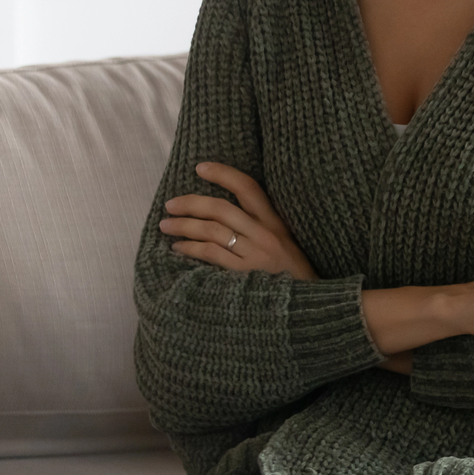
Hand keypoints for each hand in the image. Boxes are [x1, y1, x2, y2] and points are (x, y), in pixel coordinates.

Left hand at [160, 162, 318, 281]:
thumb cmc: (292, 275)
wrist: (307, 306)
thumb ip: (261, 229)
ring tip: (166, 226)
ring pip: (212, 230)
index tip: (200, 168)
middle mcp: (265, 234)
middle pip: (221, 209)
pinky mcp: (244, 273)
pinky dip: (190, 248)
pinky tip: (178, 248)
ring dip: (184, 226)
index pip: (249, 188)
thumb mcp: (285, 244)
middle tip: (170, 204)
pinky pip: (211, 254)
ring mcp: (255, 254)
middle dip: (191, 203)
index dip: (223, 174)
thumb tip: (223, 215)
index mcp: (276, 223)